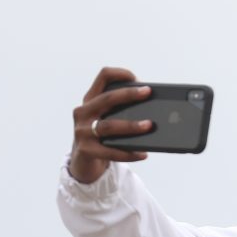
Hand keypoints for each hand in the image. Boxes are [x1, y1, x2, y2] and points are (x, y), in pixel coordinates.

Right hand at [69, 67, 154, 183]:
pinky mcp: (85, 150)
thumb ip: (123, 111)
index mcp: (91, 100)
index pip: (102, 78)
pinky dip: (128, 153)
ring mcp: (82, 131)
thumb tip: (155, 110)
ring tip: (149, 125)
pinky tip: (143, 154)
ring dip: (131, 125)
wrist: (84, 162)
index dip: (119, 74)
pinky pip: (110, 151)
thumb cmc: (103, 137)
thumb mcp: (109, 119)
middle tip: (147, 93)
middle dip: (128, 94)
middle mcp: (84, 112)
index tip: (136, 78)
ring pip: (108, 126)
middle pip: (106, 98)